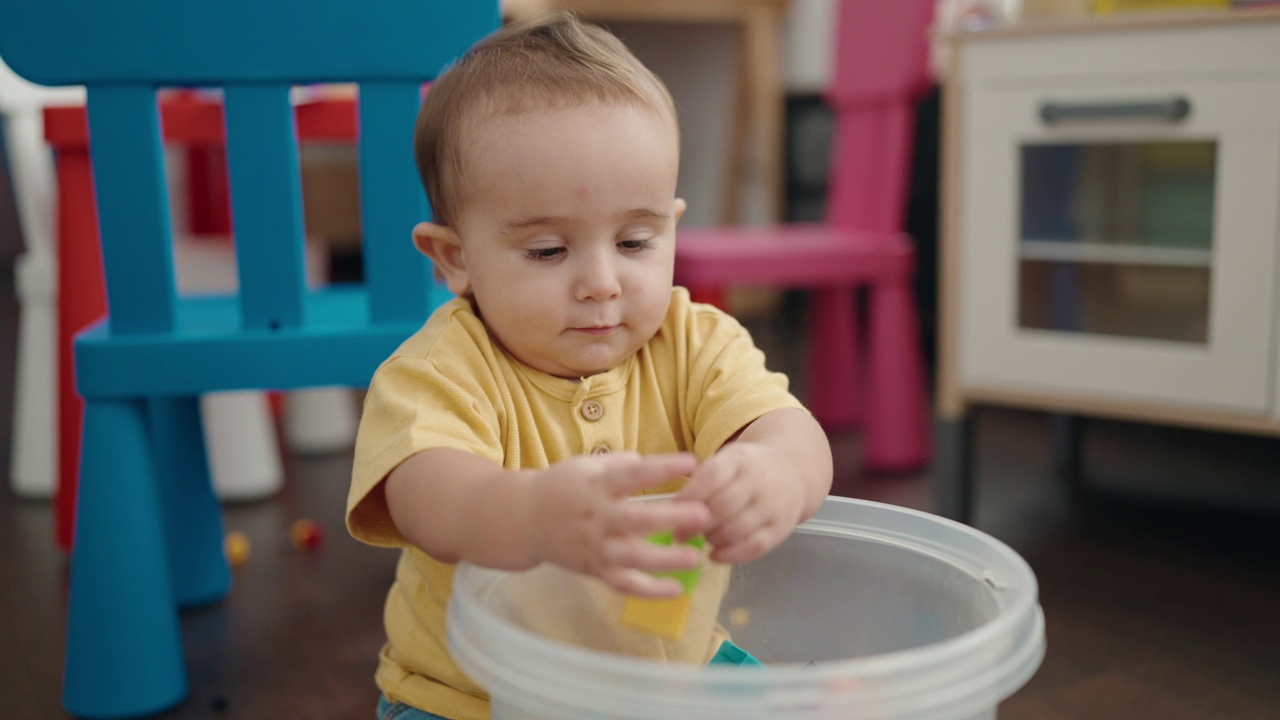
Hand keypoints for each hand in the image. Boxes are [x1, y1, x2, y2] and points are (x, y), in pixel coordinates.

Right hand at [525, 452, 710, 597]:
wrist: (524, 519)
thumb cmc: (562, 486)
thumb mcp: (586, 465)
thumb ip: (621, 464)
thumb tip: (654, 465)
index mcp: (596, 485)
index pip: (634, 474)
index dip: (663, 468)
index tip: (692, 464)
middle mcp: (597, 517)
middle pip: (638, 519)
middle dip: (673, 518)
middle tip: (705, 515)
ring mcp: (596, 547)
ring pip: (633, 557)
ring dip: (666, 560)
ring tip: (695, 558)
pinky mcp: (595, 569)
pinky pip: (624, 584)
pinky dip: (649, 591)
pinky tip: (676, 590)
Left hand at [675, 441, 805, 564]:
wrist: (792, 471)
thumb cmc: (745, 470)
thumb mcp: (726, 462)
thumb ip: (701, 482)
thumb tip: (672, 511)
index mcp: (740, 459)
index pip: (712, 476)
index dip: (690, 496)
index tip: (671, 511)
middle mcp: (760, 480)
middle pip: (723, 506)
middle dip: (697, 523)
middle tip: (681, 533)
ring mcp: (774, 505)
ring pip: (738, 529)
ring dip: (713, 538)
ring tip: (703, 538)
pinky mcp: (782, 528)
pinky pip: (755, 547)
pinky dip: (731, 555)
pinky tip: (715, 556)